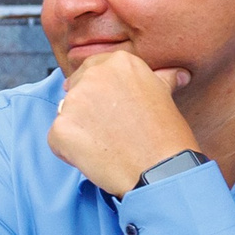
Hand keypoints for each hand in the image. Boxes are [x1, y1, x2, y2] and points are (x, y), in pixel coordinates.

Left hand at [48, 48, 199, 196]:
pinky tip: (95, 157)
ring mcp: (73, 102)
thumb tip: (177, 73)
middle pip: (77, 88)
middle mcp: (93, 76)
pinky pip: (58, 138)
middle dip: (87, 107)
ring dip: (80, 128)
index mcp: (119, 63)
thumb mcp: (165, 99)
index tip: (110, 107)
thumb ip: (161, 80)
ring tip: (107, 144)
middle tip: (110, 129)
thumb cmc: (167, 137)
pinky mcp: (60, 128)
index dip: (101, 91)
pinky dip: (70, 149)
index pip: (94, 68)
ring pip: (66, 112)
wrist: (161, 171)